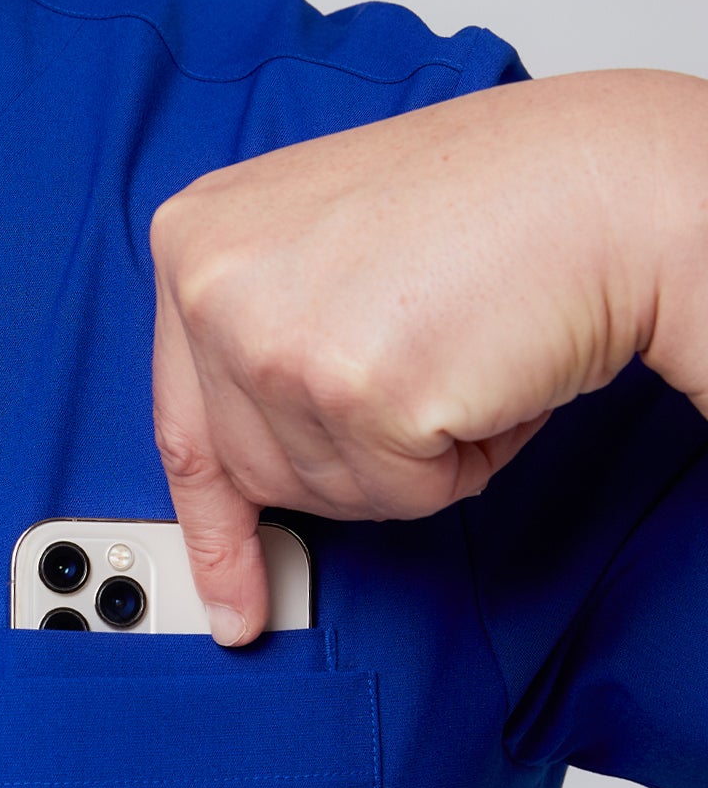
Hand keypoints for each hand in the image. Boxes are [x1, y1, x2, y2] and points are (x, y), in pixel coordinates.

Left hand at [148, 69, 707, 645]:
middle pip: (257, 476)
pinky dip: (457, 464)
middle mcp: (213, 285)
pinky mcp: (355, 389)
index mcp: (194, 242)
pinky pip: (398, 497)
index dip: (211, 528)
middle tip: (414, 378)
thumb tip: (233, 486)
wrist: (606, 186)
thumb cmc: (487, 213)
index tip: (224, 601)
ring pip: (325, 495)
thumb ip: (251, 344)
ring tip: (451, 357)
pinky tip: (479, 378)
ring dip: (406, 459)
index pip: (182, 426)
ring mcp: (276, 339)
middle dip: (347, 461)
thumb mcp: (314, 256)